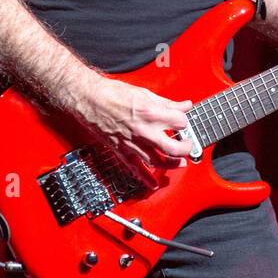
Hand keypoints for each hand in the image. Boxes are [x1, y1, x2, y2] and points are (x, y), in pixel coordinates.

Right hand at [73, 75, 195, 185]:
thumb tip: (184, 105)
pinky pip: (135, 169)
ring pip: (158, 161)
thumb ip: (167, 103)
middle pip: (173, 148)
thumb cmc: (113, 93)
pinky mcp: (121, 151)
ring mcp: (132, 143)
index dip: (183, 122)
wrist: (89, 98)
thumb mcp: (145, 93)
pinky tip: (153, 184)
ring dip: (172, 165)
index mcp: (151, 113)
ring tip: (179, 163)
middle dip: (185, 148)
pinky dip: (145, 179)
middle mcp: (143, 131)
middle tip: (188, 146)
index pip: (180, 122)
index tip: (181, 122)